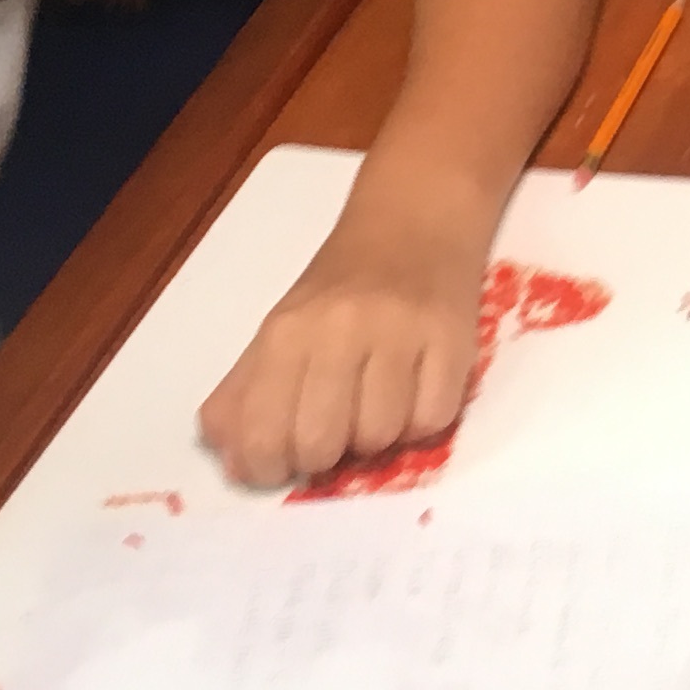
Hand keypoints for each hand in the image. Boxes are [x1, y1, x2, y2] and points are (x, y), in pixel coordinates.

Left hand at [197, 238, 484, 488]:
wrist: (413, 221)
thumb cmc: (339, 287)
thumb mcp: (278, 329)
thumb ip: (244, 396)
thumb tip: (236, 464)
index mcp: (286, 331)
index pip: (262, 435)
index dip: (268, 468)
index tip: (283, 463)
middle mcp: (340, 330)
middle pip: (322, 445)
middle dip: (326, 456)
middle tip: (335, 433)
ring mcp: (401, 333)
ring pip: (381, 437)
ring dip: (379, 437)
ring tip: (379, 405)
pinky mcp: (454, 338)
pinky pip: (434, 420)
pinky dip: (423, 421)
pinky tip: (416, 392)